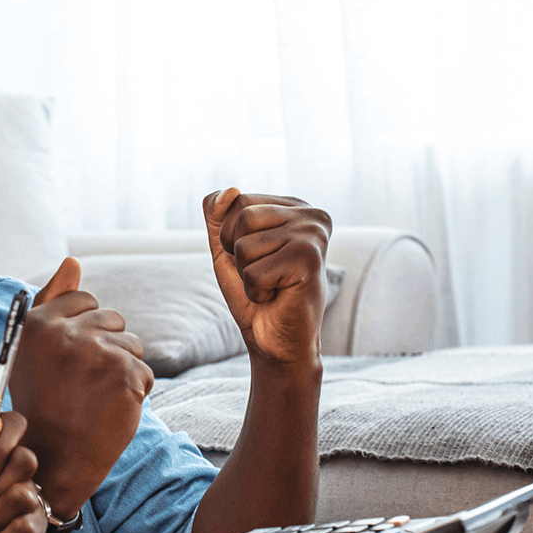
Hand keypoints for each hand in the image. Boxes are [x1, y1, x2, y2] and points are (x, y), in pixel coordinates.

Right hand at [7, 258, 152, 517]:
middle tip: (83, 385)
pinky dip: (134, 394)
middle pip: (112, 320)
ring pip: (133, 346)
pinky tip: (109, 411)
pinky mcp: (124, 375)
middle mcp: (65, 333)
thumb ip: (52, 301)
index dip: (86, 329)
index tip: (73, 359)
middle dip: (107, 349)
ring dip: (123, 371)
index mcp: (38, 323)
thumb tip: (73, 260)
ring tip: (95, 398)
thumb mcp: (35, 351)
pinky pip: (144, 374)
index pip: (83, 299)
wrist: (53, 460)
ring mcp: (96, 353)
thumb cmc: (44, 404)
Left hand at [203, 188, 331, 367]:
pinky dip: (255, 292)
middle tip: (262, 273)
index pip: (236, 200)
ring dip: (246, 274)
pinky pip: (253, 272)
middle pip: (240, 216)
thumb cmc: (255, 294)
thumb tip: (230, 191)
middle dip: (236, 253)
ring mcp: (314, 235)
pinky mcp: (310, 261)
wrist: (277, 341)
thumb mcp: (226, 248)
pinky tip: (278, 296)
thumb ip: (218, 215)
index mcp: (294, 206)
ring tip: (271, 285)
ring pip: (244, 245)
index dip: (229, 237)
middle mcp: (311, 215)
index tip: (256, 258)